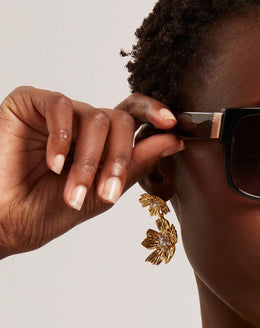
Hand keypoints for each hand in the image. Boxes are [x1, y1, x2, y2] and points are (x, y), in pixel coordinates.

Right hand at [0, 86, 183, 257]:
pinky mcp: (30, 103)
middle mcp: (83, 124)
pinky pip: (60, 106)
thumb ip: (136, 165)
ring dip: (89, 162)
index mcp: (103, 143)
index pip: (133, 117)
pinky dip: (62, 139)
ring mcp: (58, 113)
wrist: (8, 221)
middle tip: (108, 193)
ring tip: (75, 193)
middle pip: (119, 120)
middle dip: (119, 160)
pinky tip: (54, 165)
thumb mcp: (102, 193)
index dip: (154, 114)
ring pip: (94, 118)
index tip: (173, 126)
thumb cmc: (49, 212)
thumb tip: (173, 140)